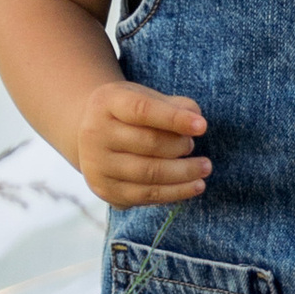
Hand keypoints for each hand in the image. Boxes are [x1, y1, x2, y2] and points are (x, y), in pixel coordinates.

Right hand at [77, 81, 210, 207]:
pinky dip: (175, 192)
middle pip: (148, 143)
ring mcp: (97, 165)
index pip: (143, 110)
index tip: (202, 126)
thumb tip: (196, 120)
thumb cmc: (128, 113)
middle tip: (193, 145)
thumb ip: (174, 105)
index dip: (174, 119)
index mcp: (107, 103)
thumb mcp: (146, 97)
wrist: (90, 135)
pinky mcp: (105, 190)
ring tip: (204, 167)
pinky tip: (195, 186)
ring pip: (149, 173)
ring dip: (183, 172)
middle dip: (179, 146)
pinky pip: (146, 195)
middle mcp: (95, 134)